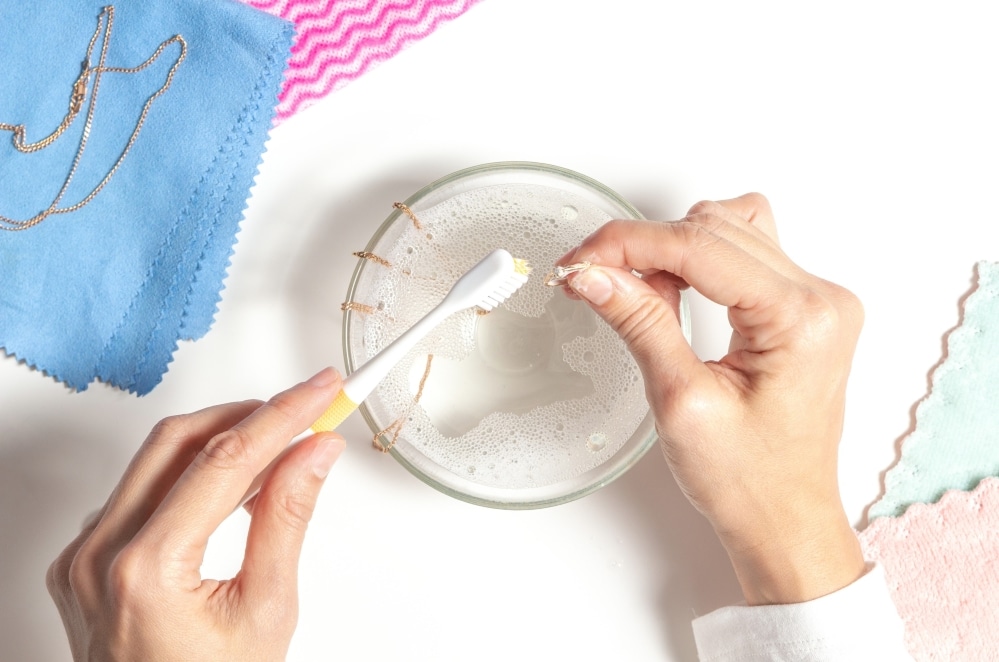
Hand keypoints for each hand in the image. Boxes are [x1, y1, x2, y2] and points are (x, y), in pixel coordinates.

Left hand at [46, 368, 345, 660]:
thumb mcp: (267, 610)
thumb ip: (287, 519)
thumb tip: (314, 454)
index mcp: (146, 570)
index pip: (226, 460)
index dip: (283, 414)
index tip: (321, 391)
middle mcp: (99, 556)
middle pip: (179, 442)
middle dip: (248, 413)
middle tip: (305, 404)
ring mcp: (83, 559)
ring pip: (153, 460)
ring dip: (219, 440)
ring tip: (280, 439)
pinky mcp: (82, 562)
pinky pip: (136, 493)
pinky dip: (188, 474)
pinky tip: (229, 478)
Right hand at [558, 194, 865, 604]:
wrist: (784, 519)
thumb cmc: (750, 481)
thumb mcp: (682, 401)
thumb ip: (641, 324)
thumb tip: (596, 275)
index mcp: (801, 319)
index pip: (701, 246)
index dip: (629, 244)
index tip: (580, 260)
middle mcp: (820, 299)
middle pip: (715, 228)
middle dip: (645, 246)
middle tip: (595, 280)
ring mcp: (816, 300)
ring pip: (729, 229)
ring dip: (671, 249)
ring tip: (639, 295)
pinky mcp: (802, 308)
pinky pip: (745, 251)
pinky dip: (699, 259)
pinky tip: (675, 288)